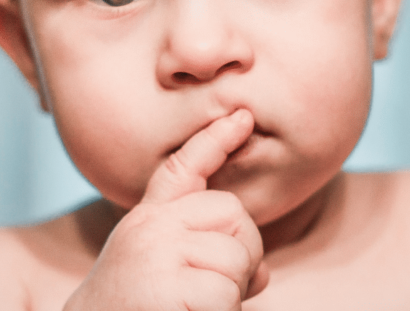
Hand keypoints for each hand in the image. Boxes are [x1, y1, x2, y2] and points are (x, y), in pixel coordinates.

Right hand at [64, 109, 269, 310]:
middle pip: (234, 213)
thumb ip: (208, 260)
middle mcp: (148, 226)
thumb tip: (261, 272)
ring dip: (232, 294)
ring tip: (197, 308)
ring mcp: (154, 251)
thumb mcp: (166, 275)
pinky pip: (224, 294)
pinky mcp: (162, 285)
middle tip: (218, 290)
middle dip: (243, 254)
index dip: (215, 140)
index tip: (243, 117)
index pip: (182, 168)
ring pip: (236, 258)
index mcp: (148, 220)